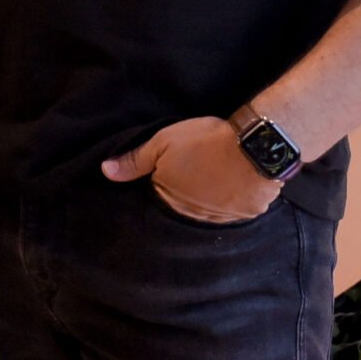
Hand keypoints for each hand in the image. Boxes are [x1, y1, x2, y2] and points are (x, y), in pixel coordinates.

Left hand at [101, 117, 282, 223]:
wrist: (255, 145)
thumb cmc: (205, 141)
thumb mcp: (163, 142)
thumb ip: (134, 160)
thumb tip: (105, 171)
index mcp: (170, 200)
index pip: (159, 198)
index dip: (163, 182)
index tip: (173, 169)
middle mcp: (194, 216)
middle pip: (184, 207)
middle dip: (186, 193)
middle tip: (197, 172)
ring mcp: (222, 218)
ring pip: (210, 211)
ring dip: (210, 199)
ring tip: (216, 176)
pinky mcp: (247, 214)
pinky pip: (236, 211)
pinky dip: (234, 199)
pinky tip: (235, 183)